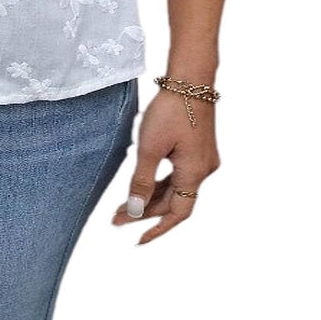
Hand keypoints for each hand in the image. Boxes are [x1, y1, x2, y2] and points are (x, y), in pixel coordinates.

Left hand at [111, 85, 219, 243]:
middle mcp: (203, 170)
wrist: (190, 79)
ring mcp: (202, 159)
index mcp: (194, 174)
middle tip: (116, 218)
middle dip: (145, 211)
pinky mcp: (198, 147)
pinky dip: (160, 181)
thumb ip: (141, 181)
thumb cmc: (170, 110)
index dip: (157, 229)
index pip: (176, 214)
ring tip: (123, 204)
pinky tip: (142, 182)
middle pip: (174, 201)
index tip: (137, 240)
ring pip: (175, 187)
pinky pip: (178, 173)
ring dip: (151, 196)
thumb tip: (134, 211)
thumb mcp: (149, 147)